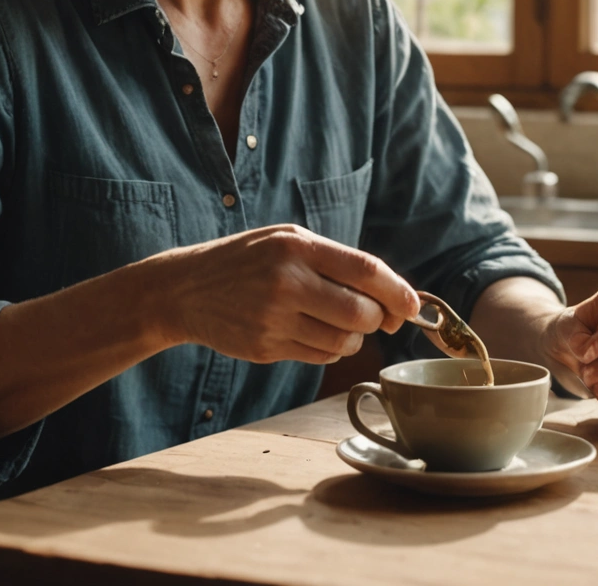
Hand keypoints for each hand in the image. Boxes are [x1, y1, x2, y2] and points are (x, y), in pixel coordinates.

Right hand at [152, 224, 419, 365]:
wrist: (185, 288)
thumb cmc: (247, 260)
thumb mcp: (286, 240)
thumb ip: (335, 261)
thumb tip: (392, 297)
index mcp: (297, 245)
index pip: (366, 270)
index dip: (399, 292)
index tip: (412, 307)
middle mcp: (286, 280)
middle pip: (361, 313)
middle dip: (377, 320)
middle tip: (372, 317)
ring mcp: (274, 317)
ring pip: (344, 341)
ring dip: (353, 338)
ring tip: (334, 321)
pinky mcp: (265, 347)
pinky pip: (320, 356)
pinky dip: (329, 350)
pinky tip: (312, 333)